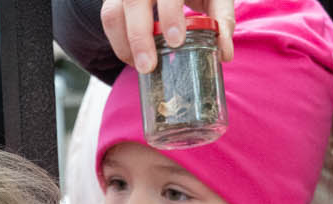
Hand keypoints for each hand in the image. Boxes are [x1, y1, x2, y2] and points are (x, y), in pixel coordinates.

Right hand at [100, 0, 233, 74]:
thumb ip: (222, 19)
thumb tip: (224, 53)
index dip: (170, 15)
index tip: (176, 41)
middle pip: (134, 2)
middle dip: (139, 37)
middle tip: (148, 66)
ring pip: (112, 13)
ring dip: (123, 44)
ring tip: (139, 68)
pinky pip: (108, 20)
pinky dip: (119, 42)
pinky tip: (133, 58)